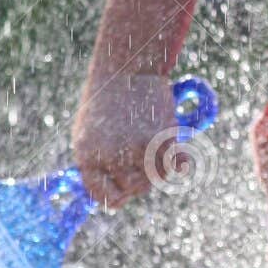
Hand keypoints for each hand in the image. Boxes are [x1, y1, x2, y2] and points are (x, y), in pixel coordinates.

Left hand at [72, 68, 177, 208]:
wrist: (127, 68)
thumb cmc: (106, 99)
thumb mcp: (88, 133)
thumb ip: (96, 165)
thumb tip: (113, 199)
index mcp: (87, 157)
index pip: (104, 198)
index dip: (116, 196)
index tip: (122, 189)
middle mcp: (110, 158)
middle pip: (134, 190)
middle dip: (139, 176)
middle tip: (139, 152)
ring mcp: (136, 150)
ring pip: (156, 179)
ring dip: (159, 166)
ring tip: (152, 143)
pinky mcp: (160, 140)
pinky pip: (176, 167)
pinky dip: (180, 163)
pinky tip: (179, 157)